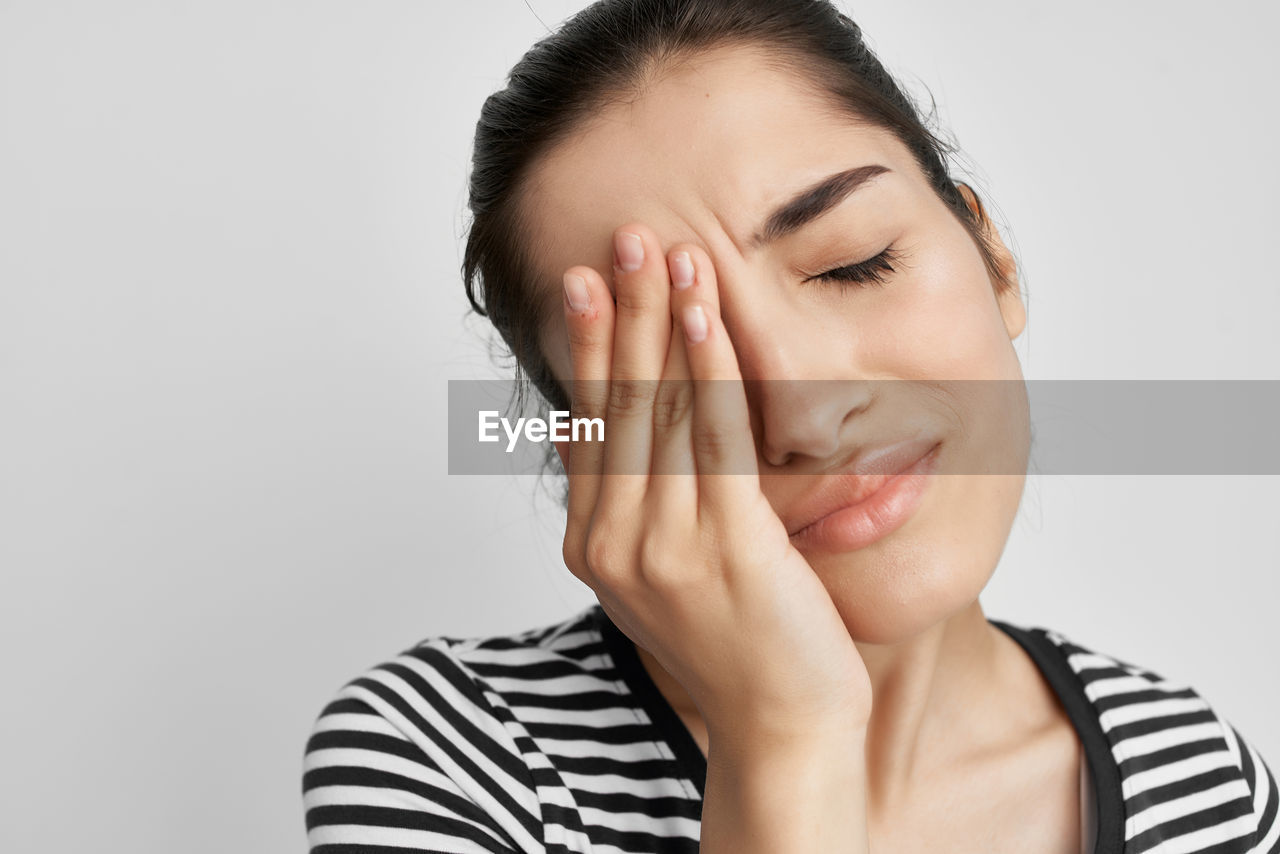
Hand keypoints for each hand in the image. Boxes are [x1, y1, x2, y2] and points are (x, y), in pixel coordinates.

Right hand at [555, 223, 872, 741]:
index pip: (587, 427)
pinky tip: (704, 313)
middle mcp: (614, 541)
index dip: (589, 350)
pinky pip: (713, 436)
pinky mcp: (725, 545)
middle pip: (616, 405)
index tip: (586, 284)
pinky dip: (708, 366)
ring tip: (661, 253)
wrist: (779, 729)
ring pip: (658, 410)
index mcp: (593, 546)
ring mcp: (664, 545)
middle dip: (619, 314)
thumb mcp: (659, 577)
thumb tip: (608, 440)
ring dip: (661, 322)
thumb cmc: (733, 648)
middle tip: (621, 239)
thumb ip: (632, 509)